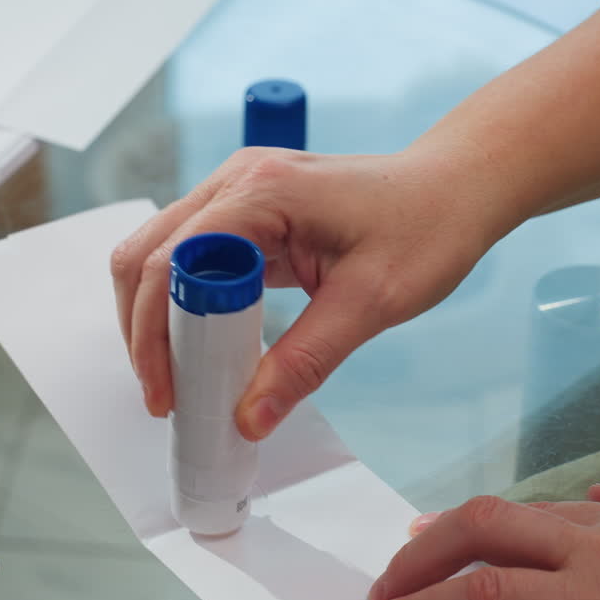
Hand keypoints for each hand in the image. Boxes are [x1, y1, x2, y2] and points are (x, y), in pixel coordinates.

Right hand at [110, 147, 511, 439]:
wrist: (457, 187)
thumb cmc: (428, 227)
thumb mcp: (371, 303)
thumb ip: (306, 361)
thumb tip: (249, 419)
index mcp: (262, 192)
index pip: (169, 263)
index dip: (153, 335)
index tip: (166, 394)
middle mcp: (236, 180)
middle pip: (144, 254)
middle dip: (142, 331)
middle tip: (165, 395)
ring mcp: (236, 190)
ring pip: (156, 253)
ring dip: (154, 317)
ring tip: (178, 377)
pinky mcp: (246, 209)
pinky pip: (188, 256)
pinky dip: (181, 303)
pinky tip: (202, 347)